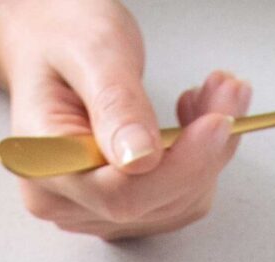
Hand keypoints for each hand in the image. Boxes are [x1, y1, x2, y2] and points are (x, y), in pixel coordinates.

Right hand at [0, 1, 250, 238]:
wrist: (51, 41)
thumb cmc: (63, 39)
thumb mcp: (91, 52)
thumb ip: (115, 105)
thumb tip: (140, 159)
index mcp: (46, 166)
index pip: (121, 194)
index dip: (178, 166)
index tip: (219, 123)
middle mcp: (64, 201)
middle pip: (154, 203)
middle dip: (203, 151)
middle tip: (229, 90)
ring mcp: (93, 209)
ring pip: (176, 205)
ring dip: (208, 154)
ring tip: (212, 95)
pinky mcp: (121, 207)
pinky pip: (177, 201)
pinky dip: (200, 162)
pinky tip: (195, 122)